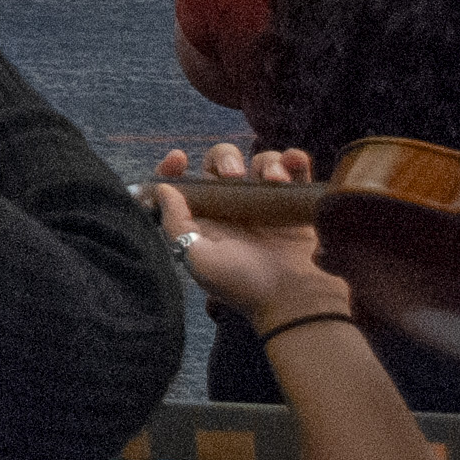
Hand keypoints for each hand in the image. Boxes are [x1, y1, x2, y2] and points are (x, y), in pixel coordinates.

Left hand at [148, 144, 346, 325]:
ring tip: (276, 181)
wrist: (295, 300)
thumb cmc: (244, 284)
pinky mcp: (296, 204)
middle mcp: (234, 207)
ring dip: (266, 162)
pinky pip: (296, 170)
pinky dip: (295, 160)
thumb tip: (162, 189)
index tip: (178, 159)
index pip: (184, 182)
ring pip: (261, 162)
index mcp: (206, 218)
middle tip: (235, 175)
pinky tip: (295, 162)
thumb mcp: (198, 259)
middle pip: (224, 163)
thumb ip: (175, 223)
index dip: (174, 168)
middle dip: (226, 159)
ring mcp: (267, 204)